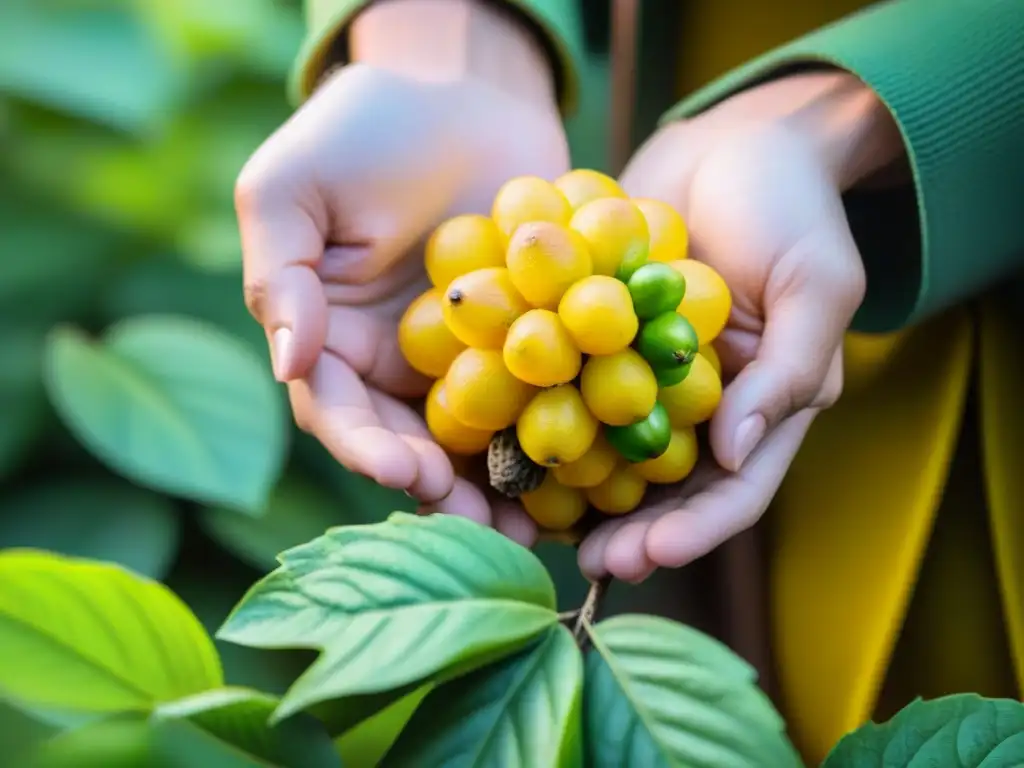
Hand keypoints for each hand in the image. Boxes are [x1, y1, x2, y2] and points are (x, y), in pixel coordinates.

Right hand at [235, 0, 568, 522]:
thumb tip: (291, 364)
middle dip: (444, 489)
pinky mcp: (525, 333)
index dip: (366, 449)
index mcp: (330, 341)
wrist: (457, 89)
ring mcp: (463, 353)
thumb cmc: (359, 129)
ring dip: (504, 481)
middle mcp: (393, 362)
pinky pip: (537, 387)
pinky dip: (557, 425)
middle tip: (486, 525)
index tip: (404, 474)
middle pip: (410, 442)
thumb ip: (281, 275)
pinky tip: (589, 463)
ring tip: (539, 525)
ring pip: (477, 433)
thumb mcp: (291, 188)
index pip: (338, 412)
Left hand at [496, 71, 904, 577]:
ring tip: (535, 523)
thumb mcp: (814, 285)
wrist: (733, 141)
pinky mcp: (602, 338)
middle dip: (627, 530)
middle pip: (664, 489)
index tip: (644, 555)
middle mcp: (702, 405)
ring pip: (610, 449)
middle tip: (583, 561)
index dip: (693, 531)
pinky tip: (501, 441)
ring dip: (577, 490)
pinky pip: (572, 384)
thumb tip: (735, 452)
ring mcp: (647, 374)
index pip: (734, 491)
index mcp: (762, 407)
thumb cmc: (791, 207)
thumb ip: (785, 371)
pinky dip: (543, 413)